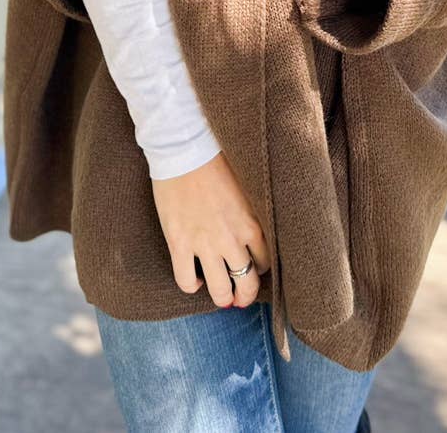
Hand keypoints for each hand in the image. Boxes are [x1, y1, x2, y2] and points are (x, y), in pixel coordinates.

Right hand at [151, 150, 270, 308]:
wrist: (185, 149)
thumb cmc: (217, 160)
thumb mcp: (246, 185)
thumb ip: (253, 209)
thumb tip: (256, 224)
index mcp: (251, 223)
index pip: (266, 261)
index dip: (261, 269)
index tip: (255, 269)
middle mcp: (232, 239)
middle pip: (246, 282)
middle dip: (246, 295)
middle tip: (241, 297)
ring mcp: (205, 244)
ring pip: (220, 290)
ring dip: (222, 297)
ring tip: (221, 296)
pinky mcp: (180, 244)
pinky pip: (185, 280)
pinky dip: (191, 286)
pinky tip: (194, 281)